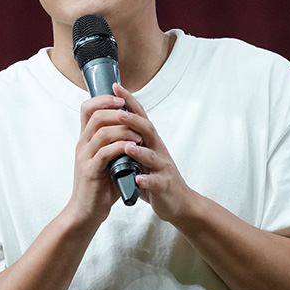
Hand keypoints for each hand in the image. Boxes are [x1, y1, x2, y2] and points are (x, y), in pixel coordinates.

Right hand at [69, 87, 146, 226]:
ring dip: (122, 129)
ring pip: (101, 132)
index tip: (120, 99)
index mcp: (85, 140)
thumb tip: (132, 129)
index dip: (103, 99)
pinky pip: (105, 152)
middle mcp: (82, 145)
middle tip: (131, 113)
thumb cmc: (100, 187)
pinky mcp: (91, 171)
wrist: (86, 212)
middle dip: (115, 110)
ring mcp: (85, 157)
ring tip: (138, 134)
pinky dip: (120, 147)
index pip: (87, 109)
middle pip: (95, 115)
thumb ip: (115, 144)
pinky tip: (132, 148)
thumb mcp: (107, 160)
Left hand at [114, 84, 198, 221]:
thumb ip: (131, 141)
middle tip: (119, 113)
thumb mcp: (143, 156)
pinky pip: (156, 181)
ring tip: (127, 146)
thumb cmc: (156, 177)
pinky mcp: (165, 185)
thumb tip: (111, 123)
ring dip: (140, 151)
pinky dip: (147, 180)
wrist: (178, 202)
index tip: (115, 87)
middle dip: (134, 121)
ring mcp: (163, 167)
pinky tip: (138, 178)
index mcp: (150, 142)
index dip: (129, 102)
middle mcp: (158, 150)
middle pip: (148, 131)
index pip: (139, 117)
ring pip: (153, 156)